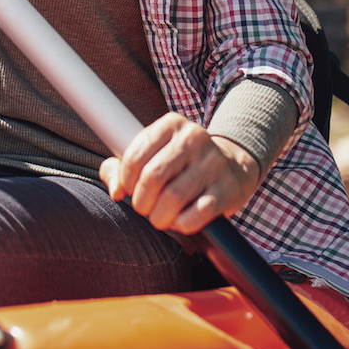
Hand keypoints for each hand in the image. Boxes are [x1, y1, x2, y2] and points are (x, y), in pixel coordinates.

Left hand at [99, 113, 260, 234]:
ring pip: (174, 197)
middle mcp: (194, 137)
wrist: (233, 166)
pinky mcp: (228, 187)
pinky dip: (183, 224)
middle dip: (142, 201)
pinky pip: (198, 213)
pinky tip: (180, 221)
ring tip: (160, 218)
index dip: (127, 180)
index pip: (135, 155)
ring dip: (160, 217)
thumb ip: (121, 168)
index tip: (131, 190)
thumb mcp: (152, 154)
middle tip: (145, 208)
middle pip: (153, 177)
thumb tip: (115, 191)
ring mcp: (213, 161)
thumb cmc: (180, 163)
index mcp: (171, 124)